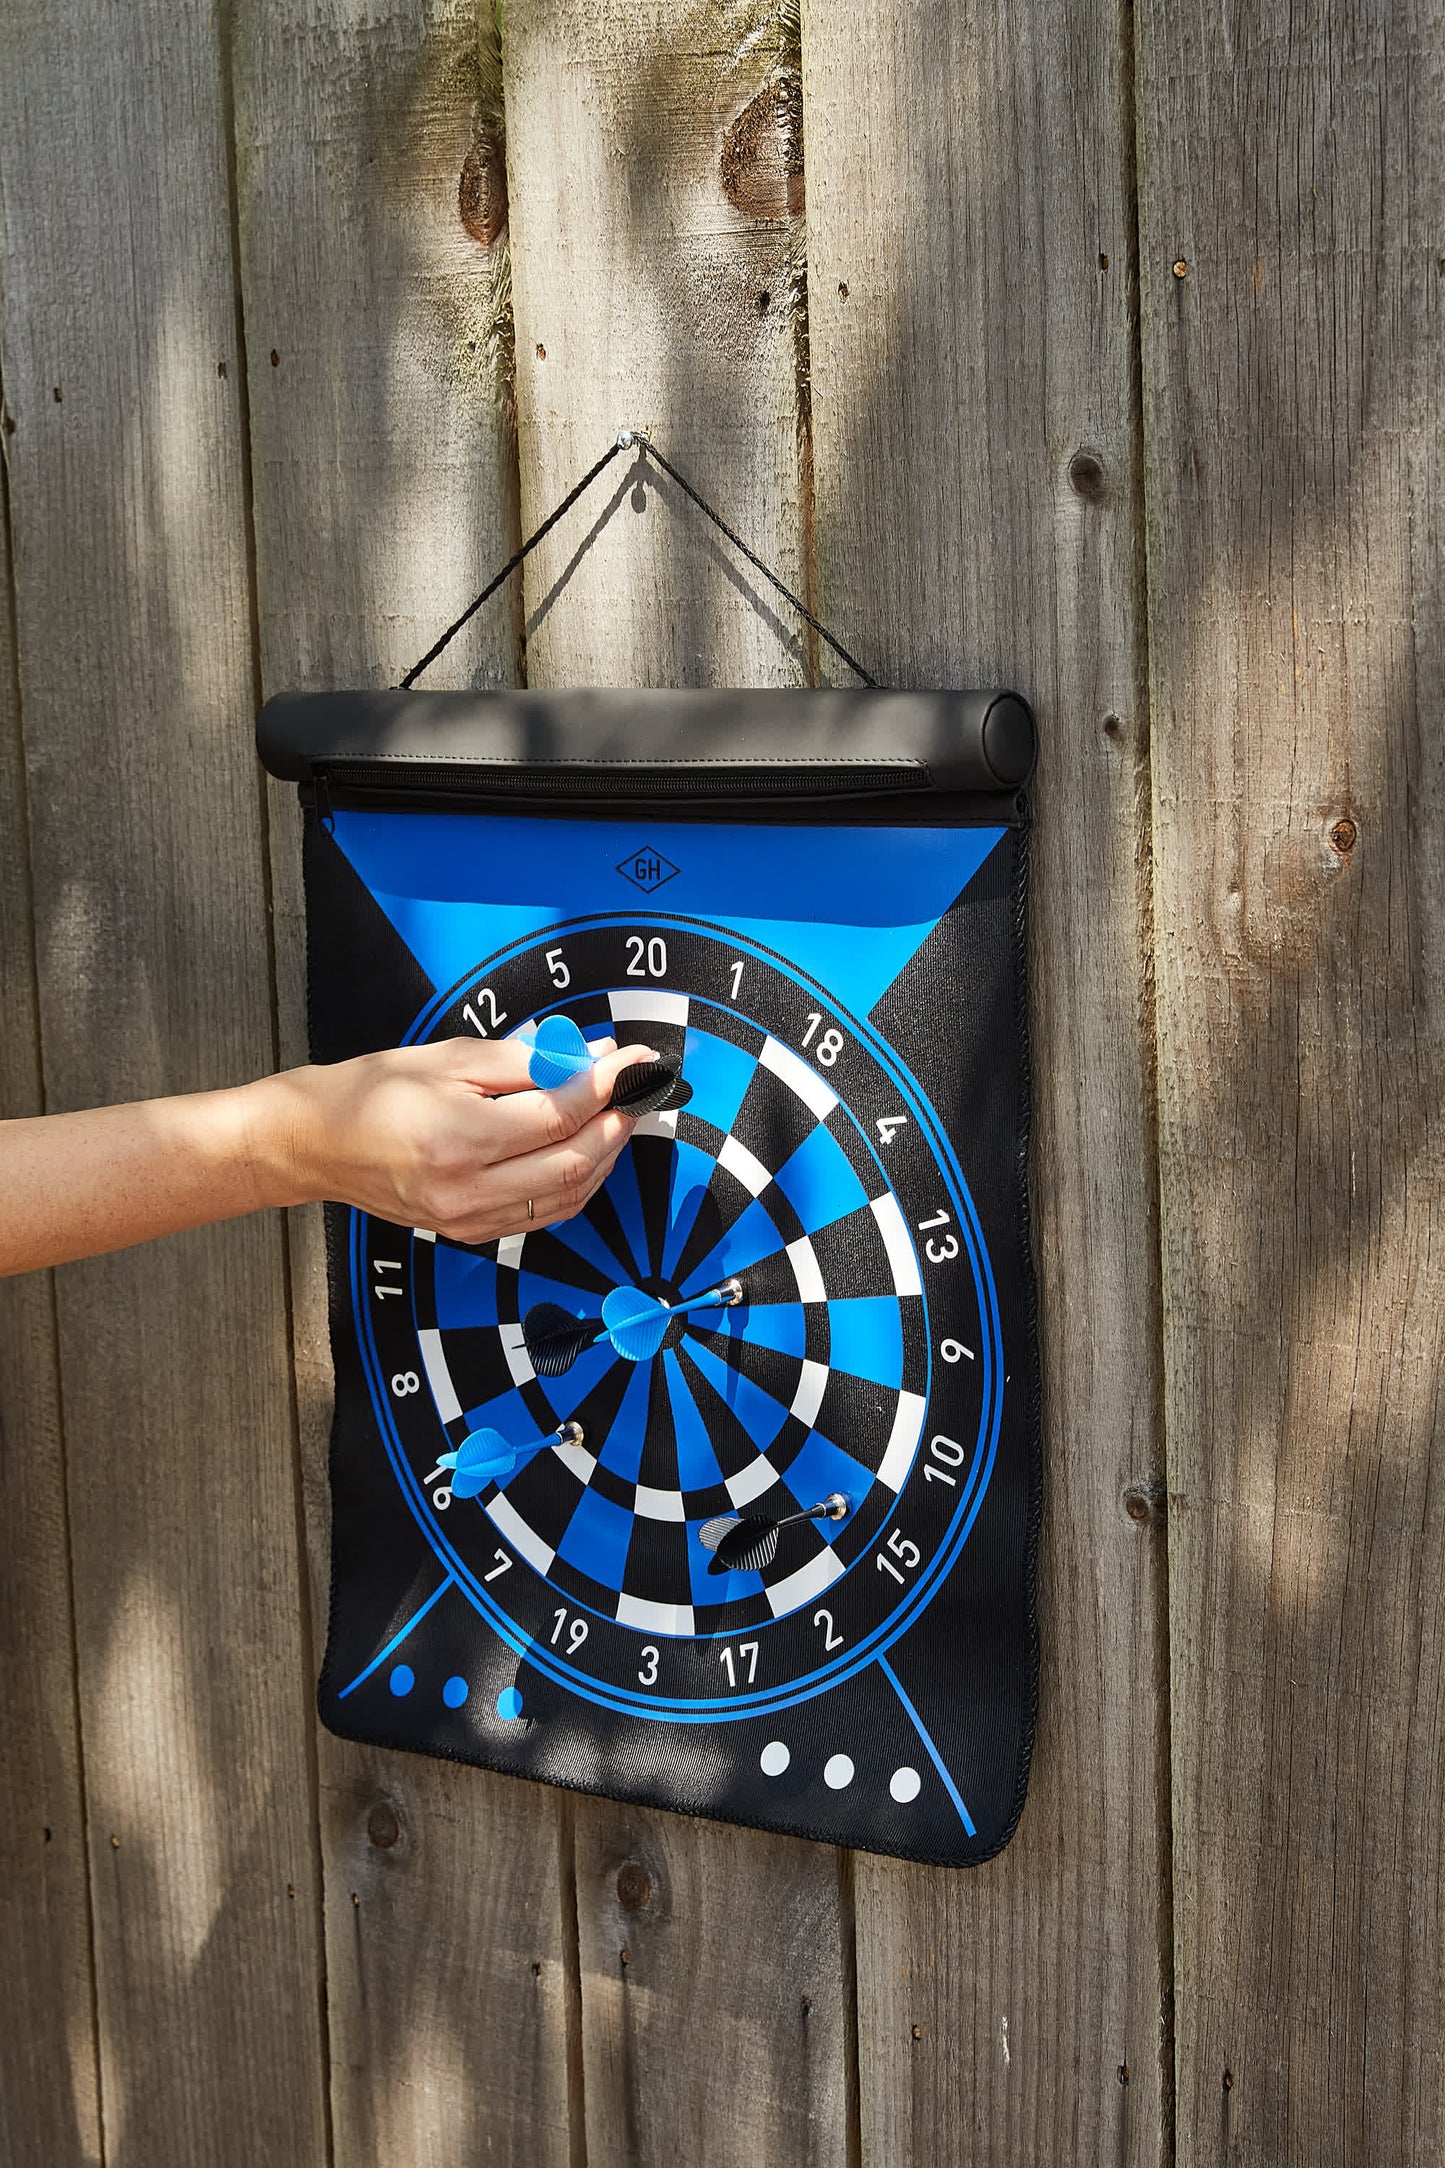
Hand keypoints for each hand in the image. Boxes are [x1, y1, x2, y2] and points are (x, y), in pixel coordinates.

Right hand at [250, 1035, 654, 1243]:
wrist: (316, 1145)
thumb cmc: (374, 1091)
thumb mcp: (450, 1057)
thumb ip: (526, 1059)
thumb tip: (589, 1054)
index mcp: (460, 1140)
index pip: (559, 1114)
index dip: (607, 1083)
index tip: (634, 1058)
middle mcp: (468, 1191)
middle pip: (575, 1162)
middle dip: (617, 1122)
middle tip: (636, 1089)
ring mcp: (470, 1221)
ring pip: (568, 1196)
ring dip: (605, 1155)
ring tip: (618, 1115)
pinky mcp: (471, 1233)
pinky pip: (544, 1215)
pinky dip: (577, 1183)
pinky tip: (585, 1150)